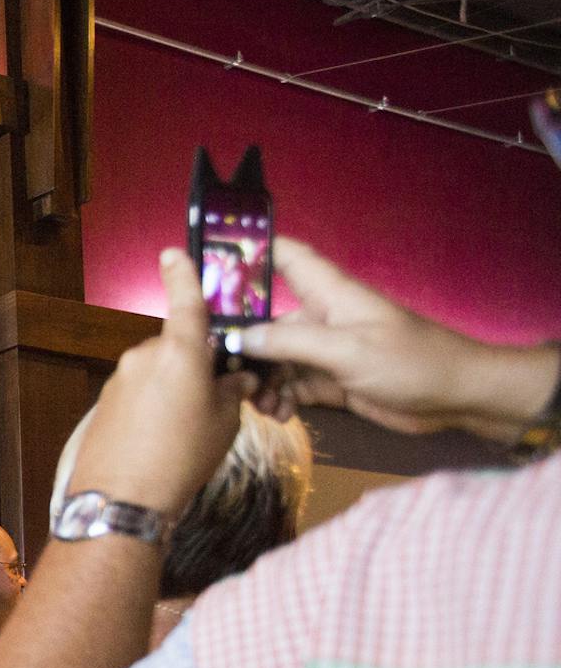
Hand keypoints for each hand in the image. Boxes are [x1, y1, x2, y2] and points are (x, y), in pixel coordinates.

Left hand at [68, 249, 249, 518]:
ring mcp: (119, 379)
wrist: (120, 498)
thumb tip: (238, 380)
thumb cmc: (183, 456)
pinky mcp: (105, 403)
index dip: (181, 274)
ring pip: (157, 372)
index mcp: (179, 351)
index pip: (184, 300)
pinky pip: (138, 393)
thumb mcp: (225, 422)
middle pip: (176, 347)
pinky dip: (152, 406)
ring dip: (174, 388)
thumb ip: (233, 391)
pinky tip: (161, 439)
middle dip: (196, 364)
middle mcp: (144, 356)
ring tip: (187, 430)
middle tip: (217, 398)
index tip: (172, 253)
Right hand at [240, 238, 557, 442]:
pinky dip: (281, 399)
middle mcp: (322, 318)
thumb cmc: (410, 361)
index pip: (285, 257)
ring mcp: (326, 350)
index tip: (210, 266)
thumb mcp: (346, 350)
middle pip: (267, 320)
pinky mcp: (332, 380)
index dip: (250, 253)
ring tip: (259, 405)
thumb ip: (290, 343)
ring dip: (262, 381)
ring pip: (275, 359)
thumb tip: (239, 338)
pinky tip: (278, 414)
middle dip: (242, 343)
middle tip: (222, 369)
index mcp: (329, 294)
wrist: (457, 397)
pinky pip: (292, 385)